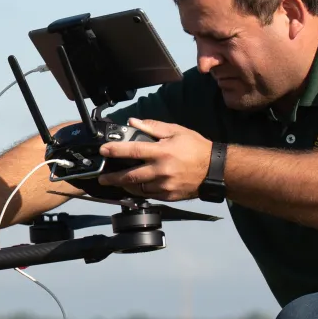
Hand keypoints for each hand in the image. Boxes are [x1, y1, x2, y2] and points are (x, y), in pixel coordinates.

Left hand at [97, 118, 211, 201]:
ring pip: (138, 188)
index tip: (103, 150)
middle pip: (130, 176)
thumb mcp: (177, 132)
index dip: (116, 150)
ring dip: (126, 185)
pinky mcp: (168, 196)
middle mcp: (161, 170)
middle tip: (102, 178)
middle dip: (113, 177)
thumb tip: (133, 122)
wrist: (215, 170)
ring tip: (117, 182)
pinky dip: (140, 191)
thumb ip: (153, 127)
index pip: (133, 151)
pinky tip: (136, 187)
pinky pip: (149, 195)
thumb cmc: (196, 148)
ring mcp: (164, 186)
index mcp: (162, 152)